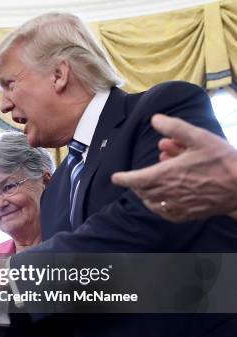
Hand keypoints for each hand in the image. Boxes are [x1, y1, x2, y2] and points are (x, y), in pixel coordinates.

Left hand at [112, 114, 236, 221]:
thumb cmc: (221, 160)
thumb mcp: (199, 137)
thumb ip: (174, 128)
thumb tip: (154, 119)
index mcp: (166, 174)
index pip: (134, 179)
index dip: (123, 178)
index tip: (115, 177)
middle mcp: (167, 192)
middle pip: (142, 191)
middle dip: (138, 182)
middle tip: (140, 175)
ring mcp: (176, 206)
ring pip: (152, 202)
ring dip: (148, 193)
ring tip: (154, 183)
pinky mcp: (186, 215)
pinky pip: (165, 213)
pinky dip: (159, 205)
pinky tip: (165, 198)